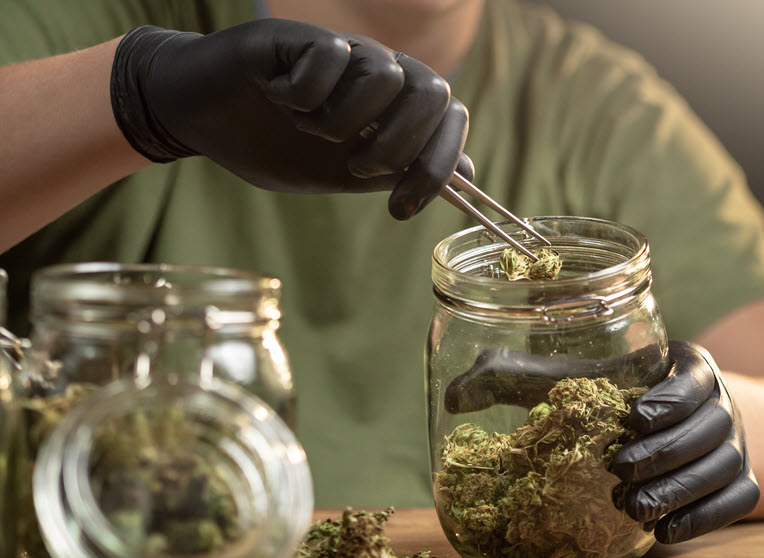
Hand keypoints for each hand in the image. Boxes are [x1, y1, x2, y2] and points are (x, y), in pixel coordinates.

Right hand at [111, 19, 469, 218]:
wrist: (201, 118)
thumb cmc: (271, 145)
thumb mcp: (341, 174)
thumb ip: (399, 172)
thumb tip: (469, 179)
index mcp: (391, 108)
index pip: (450, 119)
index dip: (438, 166)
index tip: (399, 210)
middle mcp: (375, 72)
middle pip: (434, 93)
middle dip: (398, 148)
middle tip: (353, 168)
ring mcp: (340, 51)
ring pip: (386, 75)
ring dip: (345, 122)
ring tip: (307, 128)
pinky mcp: (299, 35)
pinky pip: (329, 57)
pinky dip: (304, 95)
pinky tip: (277, 96)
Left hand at [444, 341, 759, 542]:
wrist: (666, 426)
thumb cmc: (606, 395)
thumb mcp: (567, 379)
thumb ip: (512, 379)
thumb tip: (452, 396)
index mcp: (684, 367)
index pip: (696, 377)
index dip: (672, 397)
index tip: (634, 417)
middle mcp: (718, 404)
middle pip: (713, 428)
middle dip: (666, 453)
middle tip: (617, 472)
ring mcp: (734, 445)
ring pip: (726, 468)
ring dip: (680, 490)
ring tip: (632, 507)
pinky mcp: (738, 481)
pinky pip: (740, 501)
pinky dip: (706, 518)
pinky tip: (663, 531)